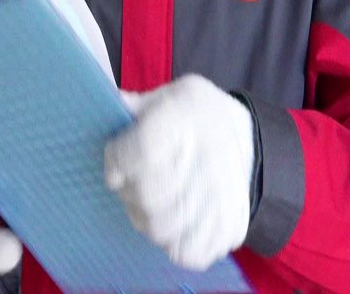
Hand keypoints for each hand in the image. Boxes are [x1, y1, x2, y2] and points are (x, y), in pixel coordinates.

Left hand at [104, 74, 255, 270]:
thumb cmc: (193, 113)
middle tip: (131, 182)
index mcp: (184, 120)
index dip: (117, 161)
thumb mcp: (165, 95)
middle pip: (148, 199)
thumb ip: (132, 107)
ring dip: (146, 218)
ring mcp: (222, 199)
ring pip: (161, 230)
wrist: (246, 134)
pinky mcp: (230, 227)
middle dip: (129, 192)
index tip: (115, 161)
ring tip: (151, 202)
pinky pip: (188, 254)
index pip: (143, 154)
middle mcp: (206, 161)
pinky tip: (174, 221)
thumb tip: (104, 108)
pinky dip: (174, 243)